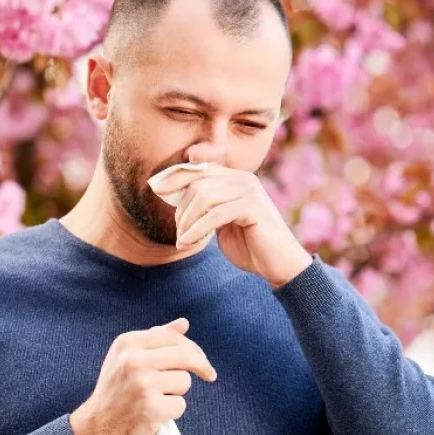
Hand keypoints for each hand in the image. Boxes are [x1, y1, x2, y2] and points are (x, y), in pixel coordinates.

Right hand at [69, 318, 216, 434]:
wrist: (96, 429)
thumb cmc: (115, 392)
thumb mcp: (126, 358)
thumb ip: (155, 339)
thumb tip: (183, 324)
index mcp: (127, 343)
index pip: (172, 337)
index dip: (193, 348)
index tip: (202, 360)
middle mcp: (133, 360)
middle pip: (185, 356)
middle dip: (201, 365)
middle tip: (209, 375)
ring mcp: (142, 384)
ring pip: (184, 381)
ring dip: (177, 393)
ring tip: (157, 399)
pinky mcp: (151, 408)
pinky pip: (180, 405)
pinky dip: (172, 412)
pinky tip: (156, 414)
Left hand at [151, 164, 313, 287]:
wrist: (278, 265)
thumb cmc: (249, 245)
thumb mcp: (221, 222)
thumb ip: (206, 208)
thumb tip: (175, 196)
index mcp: (236, 178)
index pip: (199, 169)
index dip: (175, 176)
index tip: (155, 187)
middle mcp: (244, 179)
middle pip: (198, 183)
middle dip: (181, 209)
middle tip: (179, 233)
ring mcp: (250, 191)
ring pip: (204, 196)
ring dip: (187, 221)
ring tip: (183, 241)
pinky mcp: (253, 207)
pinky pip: (215, 214)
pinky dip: (196, 229)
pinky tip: (186, 243)